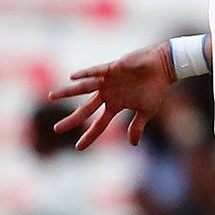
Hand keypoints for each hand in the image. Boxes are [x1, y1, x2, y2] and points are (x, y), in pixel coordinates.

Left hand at [48, 43, 174, 148]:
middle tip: (57, 129)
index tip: (78, 148)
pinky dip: (85, 74)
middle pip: (86, 109)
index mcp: (116, 105)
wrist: (163, 67)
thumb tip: (133, 144)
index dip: (90, 135)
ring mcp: (108, 81)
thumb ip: (137, 126)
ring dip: (68, 92)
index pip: (100, 123)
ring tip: (51, 96)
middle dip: (72, 119)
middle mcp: (108, 94)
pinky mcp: (111, 68)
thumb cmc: (156, 88)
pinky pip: (96, 71)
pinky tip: (73, 77)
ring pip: (83, 88)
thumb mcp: (147, 111)